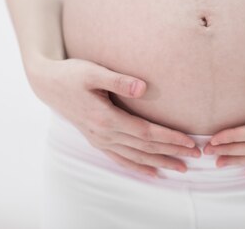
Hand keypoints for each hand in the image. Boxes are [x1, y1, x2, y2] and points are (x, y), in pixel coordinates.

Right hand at [25, 56, 201, 177]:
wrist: (47, 83)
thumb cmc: (71, 74)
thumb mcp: (93, 72)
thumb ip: (118, 80)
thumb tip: (143, 87)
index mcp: (105, 118)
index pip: (145, 133)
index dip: (169, 138)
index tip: (190, 142)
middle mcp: (103, 134)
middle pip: (144, 148)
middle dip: (171, 153)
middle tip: (196, 157)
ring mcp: (99, 139)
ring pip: (134, 157)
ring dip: (159, 163)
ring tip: (181, 168)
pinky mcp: (96, 140)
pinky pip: (120, 159)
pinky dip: (137, 167)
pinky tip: (151, 173)